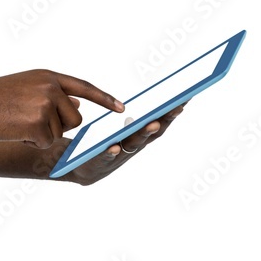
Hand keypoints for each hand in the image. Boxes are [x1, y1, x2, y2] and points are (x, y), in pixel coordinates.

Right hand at [0, 70, 123, 148]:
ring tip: (18, 123)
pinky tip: (15, 132)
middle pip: (76, 119)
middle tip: (31, 121)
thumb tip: (80, 105)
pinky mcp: (38, 124)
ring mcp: (45, 105)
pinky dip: (31, 143)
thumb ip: (53, 94)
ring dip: (41, 135)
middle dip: (60, 127)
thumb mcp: (26, 87)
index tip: (121, 108)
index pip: (84, 87)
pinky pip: (45, 143)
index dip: (104, 98)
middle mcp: (50, 88)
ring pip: (60, 133)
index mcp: (48, 76)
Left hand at [61, 103, 187, 184]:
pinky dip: (111, 152)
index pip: (158, 122)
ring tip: (153, 123)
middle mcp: (131, 147)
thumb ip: (129, 116)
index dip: (172, 112)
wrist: (75, 165)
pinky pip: (105, 157)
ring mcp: (117, 157)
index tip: (185, 97)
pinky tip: (115, 147)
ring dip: (143, 134)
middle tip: (178, 106)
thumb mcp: (116, 127)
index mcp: (136, 136)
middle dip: (165, 119)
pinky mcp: (97, 163)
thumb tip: (146, 96)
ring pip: (133, 145)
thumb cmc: (99, 142)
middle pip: (151, 133)